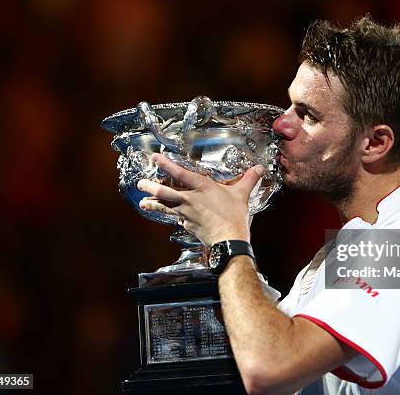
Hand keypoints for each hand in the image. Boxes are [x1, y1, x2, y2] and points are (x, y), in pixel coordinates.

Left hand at [137, 153, 264, 246]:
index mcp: (202, 187)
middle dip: (149, 187)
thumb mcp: (242, 195)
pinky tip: (168, 216)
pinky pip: (176, 219)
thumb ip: (249, 180)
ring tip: (143, 202)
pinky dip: (171, 216)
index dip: (165, 164)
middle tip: (140, 183)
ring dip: (152, 203)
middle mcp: (190, 199)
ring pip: (165, 206)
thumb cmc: (234, 216)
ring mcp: (186, 214)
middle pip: (163, 191)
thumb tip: (260, 169)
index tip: (155, 158)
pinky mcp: (187, 226)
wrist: (228, 241)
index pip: (179, 173)